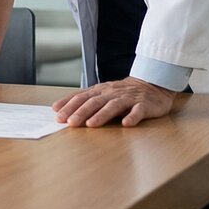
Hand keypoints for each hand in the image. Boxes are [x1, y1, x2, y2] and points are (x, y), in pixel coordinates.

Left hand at [52, 77, 176, 127]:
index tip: (58, 116)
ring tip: (92, 124)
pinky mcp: (144, 105)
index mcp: (100, 91)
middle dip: (81, 112)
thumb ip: (82, 100)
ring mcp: (128, 99)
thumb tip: (57, 108)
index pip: (82, 97)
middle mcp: (112, 93)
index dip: (69, 106)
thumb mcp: (101, 93)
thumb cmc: (122, 93)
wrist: (152, 84)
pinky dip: (132, 117)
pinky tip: (126, 123)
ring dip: (102, 115)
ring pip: (113, 106)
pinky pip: (138, 111)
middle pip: (95, 101)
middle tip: (70, 123)